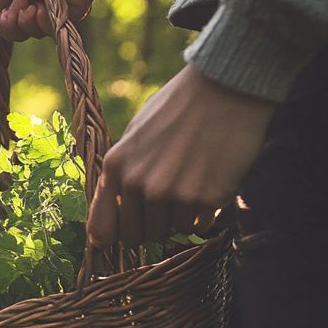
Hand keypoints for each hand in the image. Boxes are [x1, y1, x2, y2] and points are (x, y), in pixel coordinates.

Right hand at [0, 0, 138, 39]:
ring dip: (25, 25)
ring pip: (35, 30)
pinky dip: (43, 25)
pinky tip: (39, 10)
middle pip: (18, 27)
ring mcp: (57, 2)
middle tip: (14, 7)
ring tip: (27, 6)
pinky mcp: (77, 6)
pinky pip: (56, 27)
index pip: (5, 12)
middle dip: (9, 25)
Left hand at [87, 65, 276, 247]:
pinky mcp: (208, 197)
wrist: (225, 88)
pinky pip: (199, 226)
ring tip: (191, 183)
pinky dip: (203, 215)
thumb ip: (122, 173)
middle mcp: (140, 184)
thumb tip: (111, 213)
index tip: (117, 240)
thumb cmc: (178, 108)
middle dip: (150, 227)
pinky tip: (209, 185)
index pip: (102, 229)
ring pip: (171, 232)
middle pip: (138, 237)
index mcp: (116, 167)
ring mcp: (174, 193)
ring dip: (179, 218)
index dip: (110, 239)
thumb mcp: (135, 135)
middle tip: (165, 207)